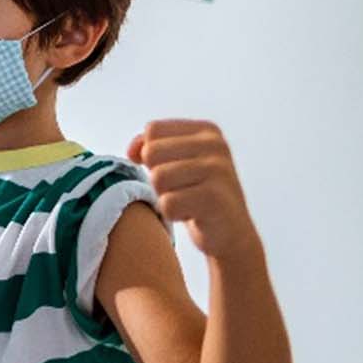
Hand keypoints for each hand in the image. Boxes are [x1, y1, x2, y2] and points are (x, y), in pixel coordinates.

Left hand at [130, 120, 262, 262]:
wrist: (229, 232)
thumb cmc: (195, 194)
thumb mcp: (175, 162)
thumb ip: (151, 146)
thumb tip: (133, 151)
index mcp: (206, 130)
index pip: (153, 130)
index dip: (152, 155)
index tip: (174, 170)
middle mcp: (216, 145)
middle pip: (152, 153)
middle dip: (157, 178)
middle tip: (181, 190)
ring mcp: (218, 170)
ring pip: (157, 178)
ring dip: (165, 196)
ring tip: (187, 201)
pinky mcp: (215, 197)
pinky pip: (167, 203)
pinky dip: (173, 214)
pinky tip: (193, 214)